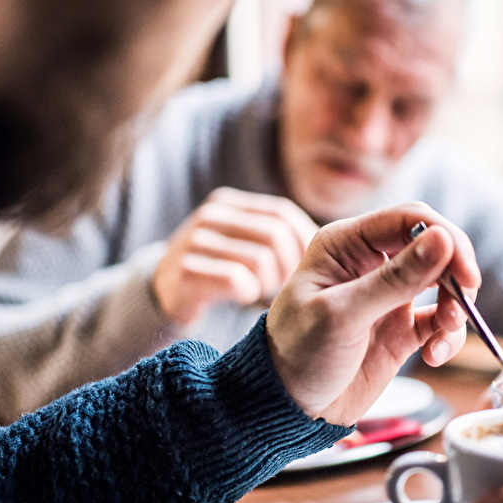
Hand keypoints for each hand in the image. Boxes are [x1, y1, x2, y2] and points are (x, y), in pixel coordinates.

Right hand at [152, 187, 317, 324]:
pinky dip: (247, 293)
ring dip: (269, 284)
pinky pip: (235, 279)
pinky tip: (243, 299)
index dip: (303, 243)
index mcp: (231, 204)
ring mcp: (194, 241)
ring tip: (261, 294)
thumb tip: (338, 243)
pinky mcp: (183, 270)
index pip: (284, 214)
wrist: (164, 298)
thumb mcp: (251, 248)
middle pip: (275, 235)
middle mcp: (211, 215)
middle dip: (290, 267)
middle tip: (283, 288)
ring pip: (260, 259)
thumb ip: (283, 239)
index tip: (308, 270)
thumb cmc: (222, 275)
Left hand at [267, 203, 479, 425]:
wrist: (287, 409)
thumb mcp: (344, 314)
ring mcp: (386, 295)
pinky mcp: (399, 329)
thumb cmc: (298, 355)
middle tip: (465, 304)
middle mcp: (368, 262)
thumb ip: (396, 278)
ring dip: (455, 307)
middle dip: (455, 273)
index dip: (445, 238)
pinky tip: (435, 355)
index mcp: (345, 243)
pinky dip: (446, 335)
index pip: (409, 219)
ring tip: (444, 335)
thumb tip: (444, 239)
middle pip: (433, 247)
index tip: (465, 272)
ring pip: (441, 283)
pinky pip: (438, 321)